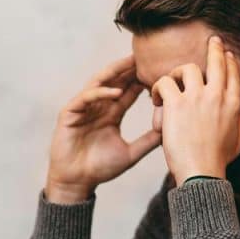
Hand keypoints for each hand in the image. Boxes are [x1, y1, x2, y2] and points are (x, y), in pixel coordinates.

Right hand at [45, 54, 161, 203]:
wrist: (77, 182)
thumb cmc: (100, 169)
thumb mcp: (131, 153)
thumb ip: (148, 141)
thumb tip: (170, 132)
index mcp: (111, 114)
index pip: (127, 91)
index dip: (140, 80)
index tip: (157, 70)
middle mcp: (97, 107)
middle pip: (114, 81)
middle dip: (129, 68)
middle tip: (147, 56)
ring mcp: (83, 109)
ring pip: (99, 83)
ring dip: (114, 73)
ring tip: (131, 63)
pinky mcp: (70, 113)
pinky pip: (86, 97)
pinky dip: (100, 93)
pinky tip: (115, 92)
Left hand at [150, 36, 239, 185]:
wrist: (201, 173)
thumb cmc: (217, 161)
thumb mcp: (236, 142)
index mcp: (233, 105)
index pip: (232, 74)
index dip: (228, 61)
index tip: (225, 55)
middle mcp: (217, 96)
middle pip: (217, 61)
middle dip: (214, 48)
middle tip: (211, 41)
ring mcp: (197, 97)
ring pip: (187, 68)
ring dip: (176, 74)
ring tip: (169, 86)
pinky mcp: (177, 104)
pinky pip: (164, 83)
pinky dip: (158, 88)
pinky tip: (156, 100)